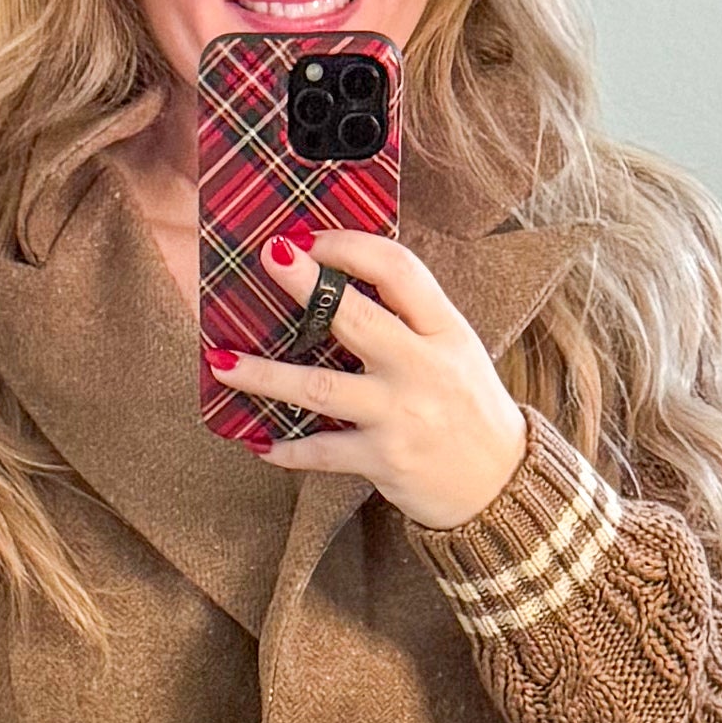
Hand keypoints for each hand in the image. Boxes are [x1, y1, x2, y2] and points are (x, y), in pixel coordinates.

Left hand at [208, 227, 525, 530]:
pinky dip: (286, 448)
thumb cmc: (469, 409)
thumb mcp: (454, 350)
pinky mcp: (384, 460)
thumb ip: (408, 320)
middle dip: (306, 285)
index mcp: (445, 330)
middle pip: (356, 318)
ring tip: (220, 360)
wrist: (501, 485)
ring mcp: (402, 415)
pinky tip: (256, 440)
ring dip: (264, 374)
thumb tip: (336, 283)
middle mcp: (424, 368)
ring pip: (320, 388)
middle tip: (268, 256)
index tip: (308, 238)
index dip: (351, 246)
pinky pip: (322, 451)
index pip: (399, 271)